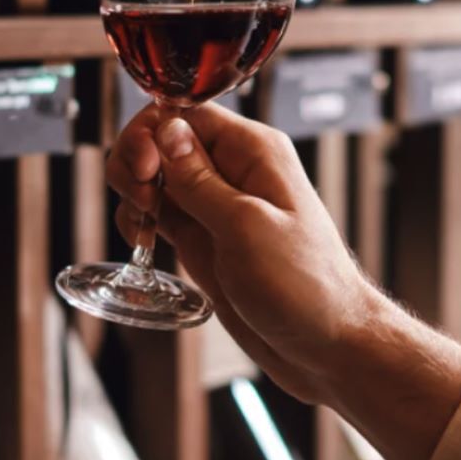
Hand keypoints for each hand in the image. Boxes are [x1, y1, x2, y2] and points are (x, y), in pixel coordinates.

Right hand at [106, 102, 381, 404]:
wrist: (326, 346)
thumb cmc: (305, 287)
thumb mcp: (246, 228)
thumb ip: (200, 180)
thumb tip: (166, 130)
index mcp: (255, 153)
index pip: (187, 113)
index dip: (152, 132)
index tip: (143, 169)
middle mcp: (235, 172)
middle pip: (164, 140)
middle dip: (137, 161)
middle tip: (141, 200)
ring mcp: (217, 207)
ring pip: (156, 176)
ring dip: (134, 191)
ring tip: (141, 226)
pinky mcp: (205, 240)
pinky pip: (160, 213)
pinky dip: (139, 220)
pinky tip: (141, 241)